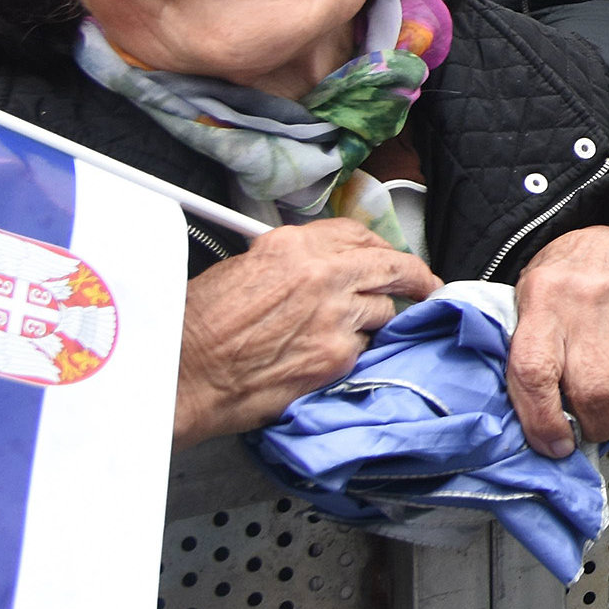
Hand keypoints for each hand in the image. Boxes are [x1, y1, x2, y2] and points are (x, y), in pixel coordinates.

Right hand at [172, 218, 436, 445]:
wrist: (182, 374)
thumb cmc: (196, 327)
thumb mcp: (240, 269)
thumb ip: (289, 262)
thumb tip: (315, 266)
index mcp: (293, 246)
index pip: (358, 235)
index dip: (379, 248)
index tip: (389, 257)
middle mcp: (322, 275)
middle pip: (391, 266)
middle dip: (415, 276)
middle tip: (426, 284)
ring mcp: (335, 317)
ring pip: (383, 312)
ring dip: (374, 321)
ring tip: (348, 332)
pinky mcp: (336, 356)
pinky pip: (364, 348)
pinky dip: (353, 352)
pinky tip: (328, 357)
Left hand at [507, 226, 608, 456]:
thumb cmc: (562, 284)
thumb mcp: (527, 309)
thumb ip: (528, 362)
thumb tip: (542, 430)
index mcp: (541, 305)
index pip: (536, 375)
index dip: (544, 422)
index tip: (555, 445)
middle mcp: (586, 304)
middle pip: (593, 389)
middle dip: (595, 426)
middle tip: (591, 429)